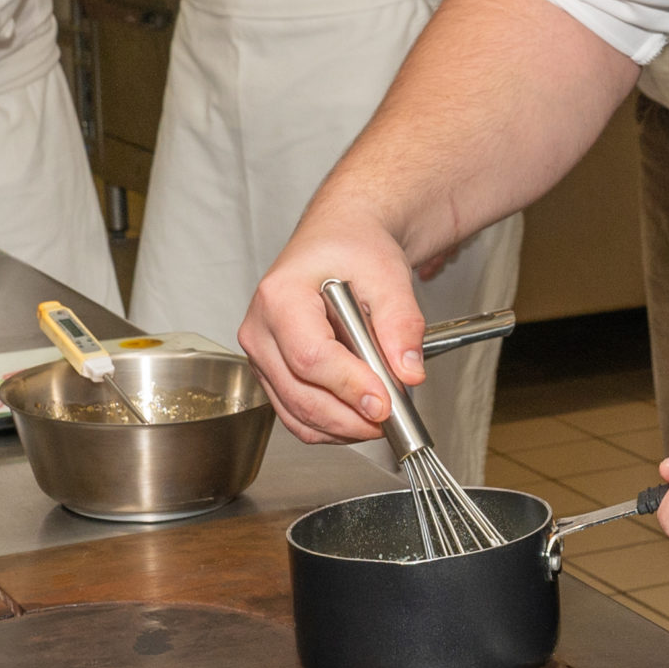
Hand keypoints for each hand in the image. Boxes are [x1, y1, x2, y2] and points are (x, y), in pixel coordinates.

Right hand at [239, 208, 429, 444]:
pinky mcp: (271, 374)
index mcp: (280, 296)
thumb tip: (408, 371)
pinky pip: (296, 415)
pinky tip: (359, 414)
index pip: (310, 357)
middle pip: (301, 394)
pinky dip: (330, 425)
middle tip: (393, 416)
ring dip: (343, 427)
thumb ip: (401, 321)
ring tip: (382, 415)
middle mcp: (260, 330)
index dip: (349, 386)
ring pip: (297, 414)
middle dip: (351, 417)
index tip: (385, 403)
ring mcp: (261, 356)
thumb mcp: (386, 273)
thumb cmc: (352, 248)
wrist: (337, 241)